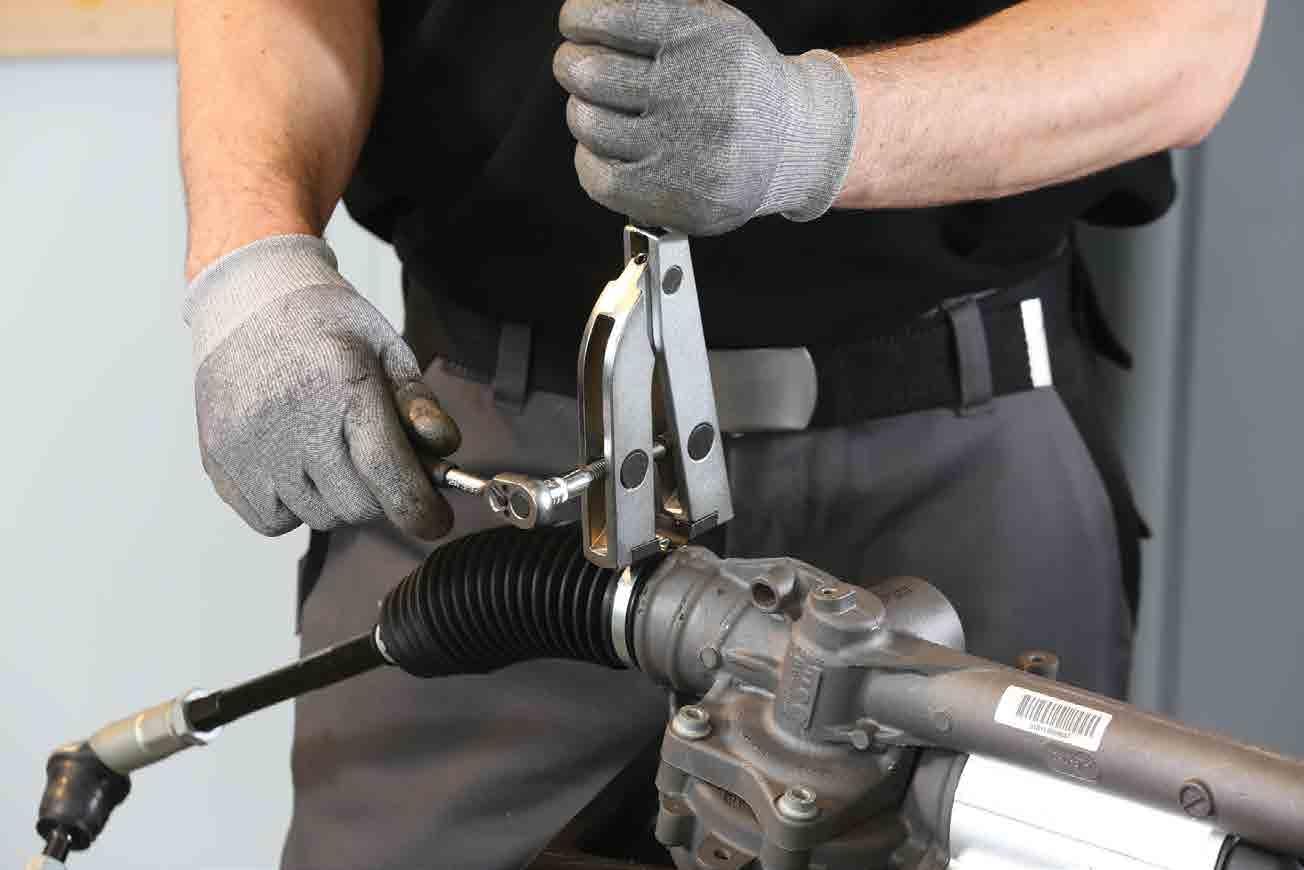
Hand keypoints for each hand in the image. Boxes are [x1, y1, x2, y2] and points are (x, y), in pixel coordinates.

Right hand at [184, 235, 460, 538]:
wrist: (248, 298)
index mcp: (342, 387)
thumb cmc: (324, 324)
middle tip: (372, 459)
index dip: (419, 509)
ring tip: (326, 448)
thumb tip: (443, 449)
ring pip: (317, 517)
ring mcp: (249, 445)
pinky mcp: (219, 462)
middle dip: (377, 493)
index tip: (434, 521)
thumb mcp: (386, 349)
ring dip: (334, 497)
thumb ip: (419, 403)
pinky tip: (293, 462)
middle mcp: (291, 420)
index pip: (387, 474)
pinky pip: (272, 521)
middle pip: (356, 506)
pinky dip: (292, 506)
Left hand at [554, 0, 857, 235]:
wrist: (792, 144)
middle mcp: (694, 93)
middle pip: (589, 72)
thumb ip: (656, 12)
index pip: (611, 18)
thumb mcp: (713, 26)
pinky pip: (596, 175)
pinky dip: (589, 158)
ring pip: (589, 123)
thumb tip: (588, 18)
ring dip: (584, 112)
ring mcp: (682, 150)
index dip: (579, 19)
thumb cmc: (738, 83)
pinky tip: (607, 148)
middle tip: (578, 68)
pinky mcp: (671, 195)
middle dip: (573, 64)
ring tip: (602, 110)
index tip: (575, 25)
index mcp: (702, 39)